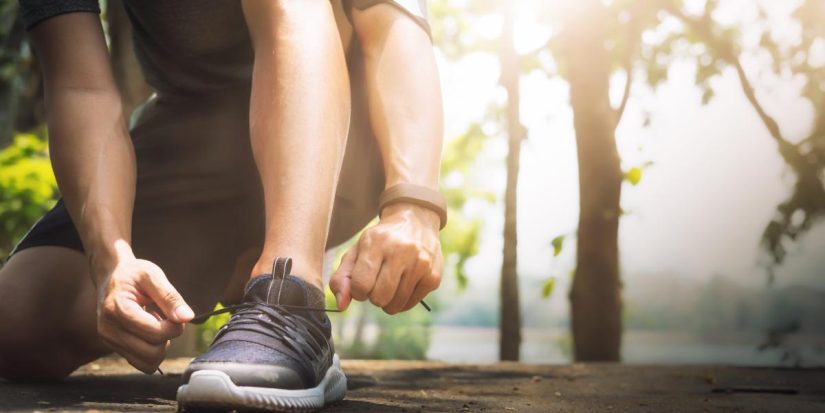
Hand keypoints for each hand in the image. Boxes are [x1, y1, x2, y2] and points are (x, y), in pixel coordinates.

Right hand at [92, 243, 193, 372]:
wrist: (110, 276)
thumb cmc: (133, 274)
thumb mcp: (153, 275)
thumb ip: (170, 296)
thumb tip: (187, 318)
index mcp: (118, 309)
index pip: (155, 333)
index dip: (174, 326)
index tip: (176, 313)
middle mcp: (109, 330)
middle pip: (152, 353)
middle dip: (168, 338)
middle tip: (167, 320)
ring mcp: (109, 341)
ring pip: (147, 363)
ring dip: (160, 347)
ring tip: (156, 325)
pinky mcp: (114, 348)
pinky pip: (141, 363)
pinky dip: (151, 352)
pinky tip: (149, 333)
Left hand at [330, 203, 442, 313]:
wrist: (415, 222)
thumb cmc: (380, 242)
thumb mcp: (356, 251)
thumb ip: (341, 278)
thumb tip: (342, 306)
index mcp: (376, 242)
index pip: (360, 285)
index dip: (357, 291)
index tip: (361, 283)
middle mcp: (401, 251)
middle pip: (379, 298)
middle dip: (373, 296)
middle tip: (377, 283)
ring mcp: (420, 264)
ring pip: (395, 305)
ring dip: (388, 300)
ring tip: (390, 283)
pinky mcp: (433, 276)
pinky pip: (410, 304)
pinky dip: (402, 300)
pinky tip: (403, 284)